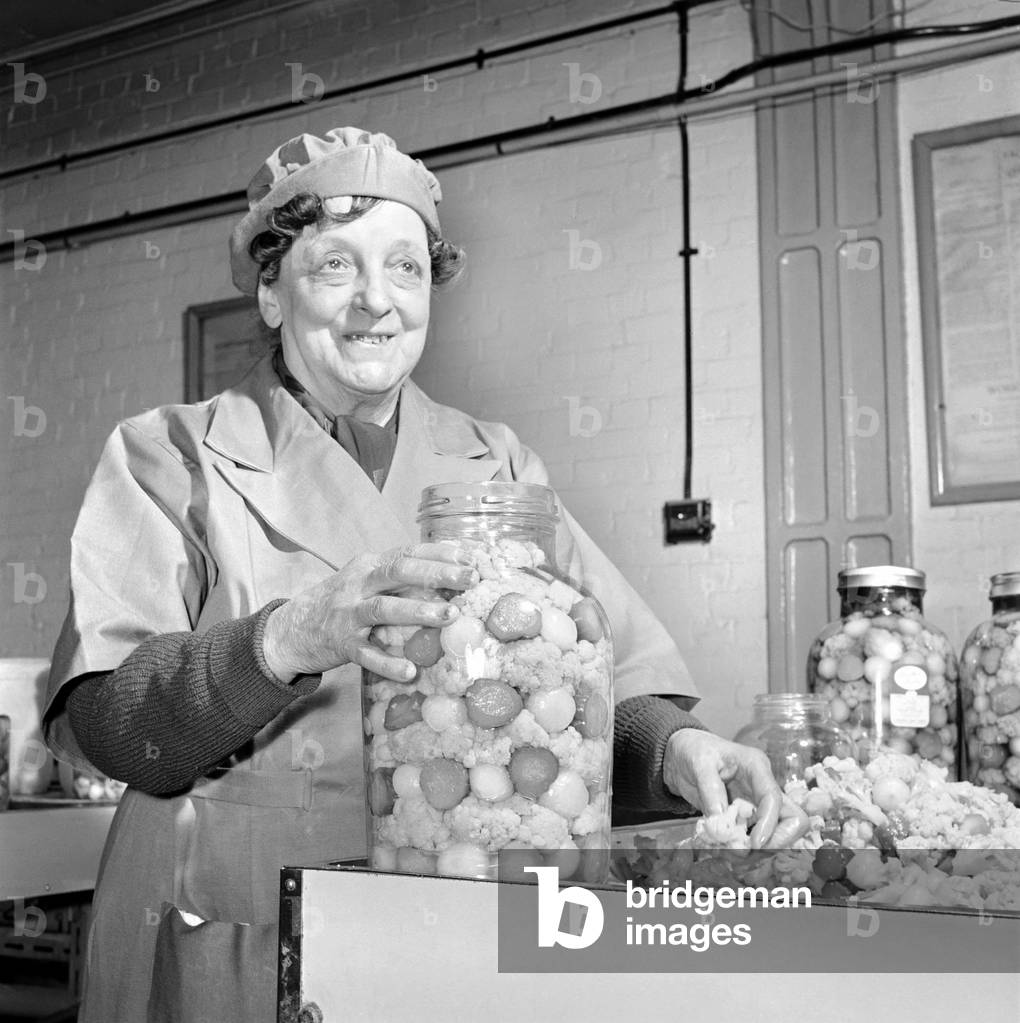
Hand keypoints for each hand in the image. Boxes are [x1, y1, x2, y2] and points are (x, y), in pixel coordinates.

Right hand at [262, 543, 476, 682]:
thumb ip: (399, 577)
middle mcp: (358, 584)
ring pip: (384, 609)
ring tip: (450, 616)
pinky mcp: (341, 645)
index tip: (469, 555)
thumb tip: (451, 574)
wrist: (291, 629)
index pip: (406, 552)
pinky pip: (367, 655)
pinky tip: (411, 671)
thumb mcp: (365, 580)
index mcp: (368, 565)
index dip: (437, 552)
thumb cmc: (342, 603)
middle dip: (436, 573)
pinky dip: (388, 664)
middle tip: (469, 578)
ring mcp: (348, 615)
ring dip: (418, 611)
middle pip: (398, 572)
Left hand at [662, 729, 809, 848]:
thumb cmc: (694, 750)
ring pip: (776, 834)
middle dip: (777, 842)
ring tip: (727, 853)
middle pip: (793, 819)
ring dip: (757, 851)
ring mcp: (757, 804)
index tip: (753, 844)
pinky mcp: (746, 818)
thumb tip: (719, 820)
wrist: (683, 755)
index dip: (769, 824)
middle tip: (747, 853)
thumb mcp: (698, 763)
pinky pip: (754, 840)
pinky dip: (742, 851)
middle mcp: (763, 787)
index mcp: (756, 767)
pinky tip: (722, 850)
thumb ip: (709, 788)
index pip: (774, 798)